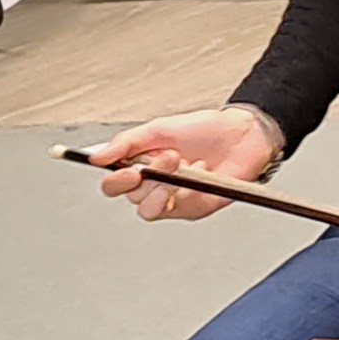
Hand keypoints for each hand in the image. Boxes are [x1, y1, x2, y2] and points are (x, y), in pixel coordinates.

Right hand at [89, 106, 281, 221]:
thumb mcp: (160, 129)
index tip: (126, 170)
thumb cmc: (203, 130)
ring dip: (160, 189)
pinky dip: (185, 190)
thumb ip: (127, 143)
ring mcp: (172, 199)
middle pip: (130, 197)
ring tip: (181, 165)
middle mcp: (153, 184)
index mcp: (140, 165)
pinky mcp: (192, 208)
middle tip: (170, 157)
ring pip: (148, 210)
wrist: (241, 136)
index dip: (114, 181)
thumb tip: (97, 157)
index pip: (114, 183)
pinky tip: (200, 170)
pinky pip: (176, 210)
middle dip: (147, 176)